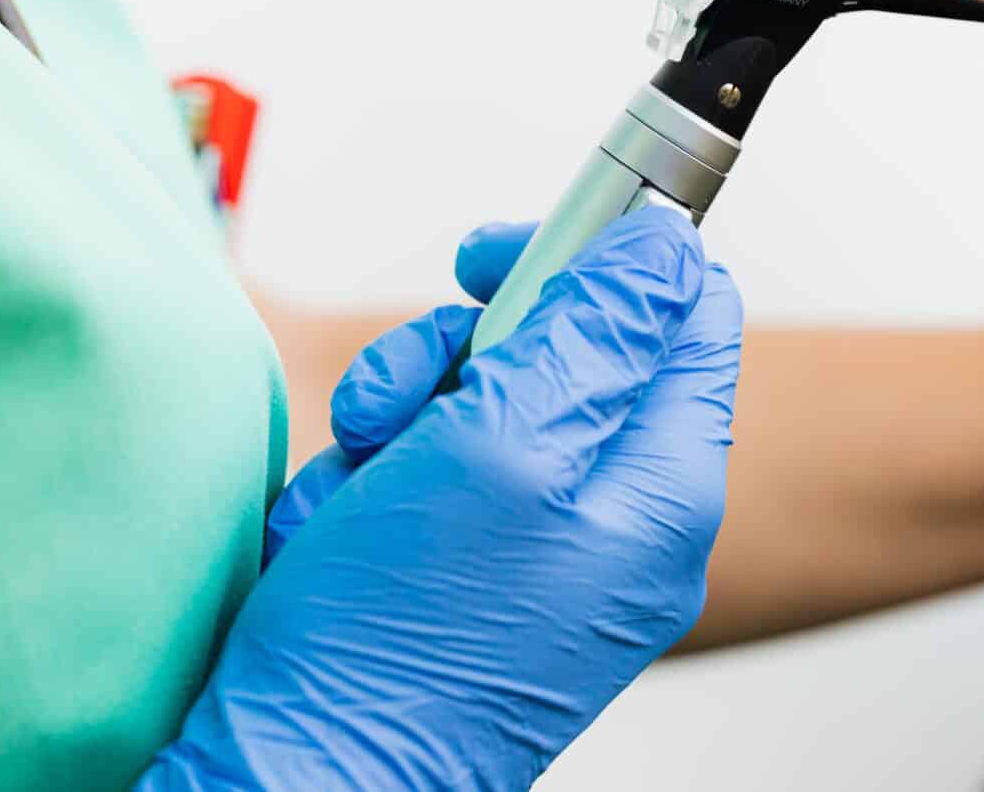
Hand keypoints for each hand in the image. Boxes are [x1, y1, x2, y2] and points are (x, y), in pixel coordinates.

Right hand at [143, 209, 742, 790]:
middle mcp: (618, 520)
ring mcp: (543, 553)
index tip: (507, 252)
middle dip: (462, 353)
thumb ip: (594, 331)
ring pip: (477, 406)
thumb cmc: (396, 642)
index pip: (686, 316)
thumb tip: (667, 245)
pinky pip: (424, 476)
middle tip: (411, 386)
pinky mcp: (468, 576)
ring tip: (358, 482)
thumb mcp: (503, 446)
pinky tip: (336, 533)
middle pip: (569, 353)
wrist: (297, 782)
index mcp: (663, 487)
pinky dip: (366, 487)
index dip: (600, 260)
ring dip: (397, 421)